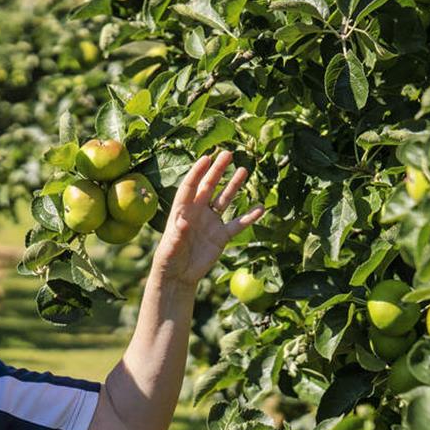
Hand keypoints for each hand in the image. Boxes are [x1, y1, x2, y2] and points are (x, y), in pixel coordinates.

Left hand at [152, 150, 263, 288]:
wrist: (179, 276)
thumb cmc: (169, 259)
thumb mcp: (170, 247)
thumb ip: (178, 234)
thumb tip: (184, 221)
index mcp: (182, 211)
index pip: (190, 187)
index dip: (197, 172)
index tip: (206, 157)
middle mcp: (198, 212)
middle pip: (209, 187)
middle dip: (217, 171)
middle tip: (228, 153)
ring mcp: (211, 223)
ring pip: (224, 200)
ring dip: (234, 186)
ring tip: (244, 170)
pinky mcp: (221, 236)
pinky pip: (238, 224)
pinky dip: (249, 217)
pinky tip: (260, 208)